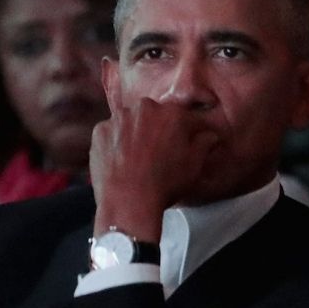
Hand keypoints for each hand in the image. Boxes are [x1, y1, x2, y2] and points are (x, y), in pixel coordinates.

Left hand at [89, 97, 219, 241]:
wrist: (128, 199)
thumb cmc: (166, 183)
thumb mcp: (194, 165)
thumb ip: (204, 143)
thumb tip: (209, 134)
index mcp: (171, 113)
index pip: (181, 117)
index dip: (183, 131)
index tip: (181, 143)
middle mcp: (144, 108)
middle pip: (152, 115)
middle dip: (155, 128)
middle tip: (155, 151)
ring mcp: (118, 118)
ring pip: (129, 121)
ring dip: (133, 132)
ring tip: (134, 156)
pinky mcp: (99, 130)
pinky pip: (110, 132)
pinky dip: (114, 142)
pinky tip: (118, 159)